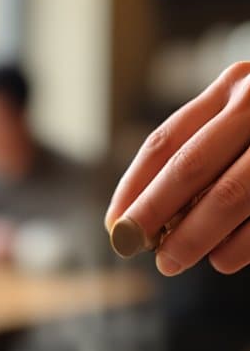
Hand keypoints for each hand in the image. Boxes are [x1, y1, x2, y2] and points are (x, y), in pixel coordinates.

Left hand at [105, 62, 249, 274]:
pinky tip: (221, 260)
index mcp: (234, 89)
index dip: (134, 187)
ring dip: (192, 238)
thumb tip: (137, 214)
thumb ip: (199, 155)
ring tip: (170, 262)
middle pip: (190, 168)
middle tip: (131, 248)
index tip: (114, 223)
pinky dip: (237, 247)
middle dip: (153, 215)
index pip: (166, 142)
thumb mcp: (240, 124)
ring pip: (229, 195)